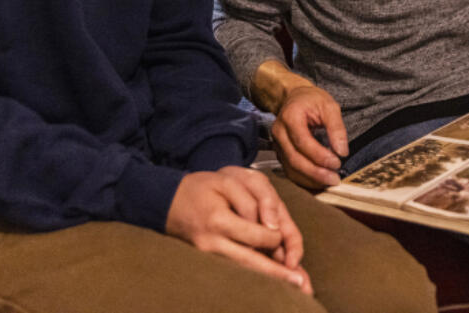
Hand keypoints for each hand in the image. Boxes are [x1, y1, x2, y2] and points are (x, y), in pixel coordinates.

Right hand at [166, 167, 310, 293]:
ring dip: (270, 280)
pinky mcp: (206, 261)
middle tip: (302, 285)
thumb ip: (255, 200)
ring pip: (244, 271)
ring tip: (295, 288)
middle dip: (279, 274)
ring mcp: (208, 256)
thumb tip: (273, 230)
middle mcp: (212, 244)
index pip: (258, 236)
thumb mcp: (228, 181)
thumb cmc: (201, 188)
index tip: (281, 236)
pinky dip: (255, 275)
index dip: (276, 237)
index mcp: (218, 221)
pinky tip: (273, 281)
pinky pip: (235, 269)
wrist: (166, 202)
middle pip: (252, 263)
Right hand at [271, 84, 348, 188]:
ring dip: (310, 179)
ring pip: (291, 168)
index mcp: (290, 117)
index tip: (337, 162)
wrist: (294, 98)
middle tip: (334, 179)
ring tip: (329, 182)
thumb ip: (336, 128)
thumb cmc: (311, 100)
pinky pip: (290, 171)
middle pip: (295, 159)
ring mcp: (277, 145)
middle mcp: (279, 133)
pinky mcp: (280, 153)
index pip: (303, 142)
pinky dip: (304, 179)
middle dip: (315, 172)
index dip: (319, 155)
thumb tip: (342, 151)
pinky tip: (318, 182)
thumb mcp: (329, 106)